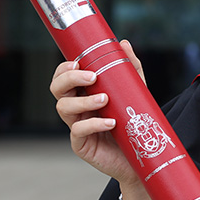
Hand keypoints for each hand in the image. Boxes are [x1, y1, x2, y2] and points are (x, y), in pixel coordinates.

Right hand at [50, 39, 143, 189]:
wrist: (142, 156)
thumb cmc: (134, 122)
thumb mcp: (135, 92)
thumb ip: (130, 69)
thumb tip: (123, 43)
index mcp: (84, 93)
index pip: (64, 76)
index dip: (65, 68)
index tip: (79, 62)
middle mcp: (76, 108)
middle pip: (56, 89)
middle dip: (69, 79)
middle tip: (92, 77)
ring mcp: (77, 126)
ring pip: (64, 108)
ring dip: (83, 101)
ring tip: (104, 99)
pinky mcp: (82, 144)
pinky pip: (78, 131)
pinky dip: (94, 124)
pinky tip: (110, 122)